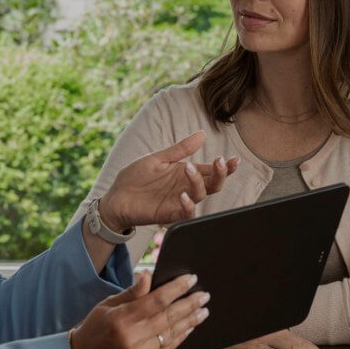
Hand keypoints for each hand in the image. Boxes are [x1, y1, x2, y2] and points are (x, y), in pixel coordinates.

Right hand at [71, 271, 211, 348]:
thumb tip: (149, 275)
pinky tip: (189, 327)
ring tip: (203, 310)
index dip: (177, 288)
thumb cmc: (94, 330)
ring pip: (172, 334)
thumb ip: (131, 292)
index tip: (191, 279)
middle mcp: (131, 338)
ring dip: (190, 321)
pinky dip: (181, 337)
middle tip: (204, 295)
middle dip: (190, 304)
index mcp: (121, 319)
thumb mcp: (107, 306)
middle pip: (169, 317)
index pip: (156, 300)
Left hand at [100, 131, 239, 230]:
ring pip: (201, 196)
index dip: (225, 167)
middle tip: (220, 162)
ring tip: (189, 168)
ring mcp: (179, 201)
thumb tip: (202, 134)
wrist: (116, 196)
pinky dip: (188, 206)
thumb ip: (180, 149)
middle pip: (213, 184)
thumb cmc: (136, 177)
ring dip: (199, 182)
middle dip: (220, 174)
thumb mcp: (159, 158)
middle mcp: (186, 188)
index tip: (234, 160)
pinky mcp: (169, 214)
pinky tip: (184, 196)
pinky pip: (185, 214)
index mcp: (186, 174)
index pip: (211, 171)